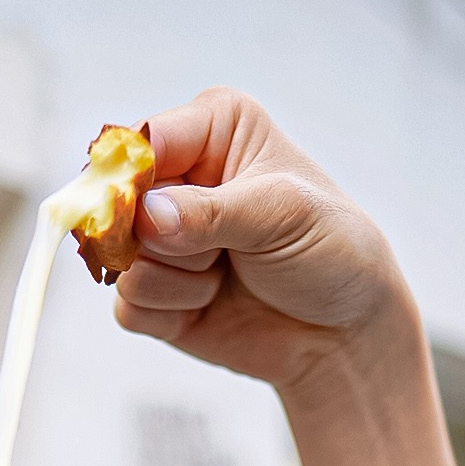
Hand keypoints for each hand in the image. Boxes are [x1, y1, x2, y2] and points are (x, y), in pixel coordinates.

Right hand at [113, 87, 410, 398]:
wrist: (347, 334)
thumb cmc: (332, 253)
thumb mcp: (284, 215)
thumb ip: (211, 211)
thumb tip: (144, 216)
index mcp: (213, 131)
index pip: (139, 143)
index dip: (132, 179)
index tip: (154, 215)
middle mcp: (179, 177)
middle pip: (117, 203)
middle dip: (165, 239)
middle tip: (221, 253)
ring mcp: (161, 238)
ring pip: (121, 258)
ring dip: (177, 280)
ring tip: (226, 276)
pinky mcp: (156, 293)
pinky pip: (127, 306)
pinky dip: (169, 313)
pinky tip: (210, 305)